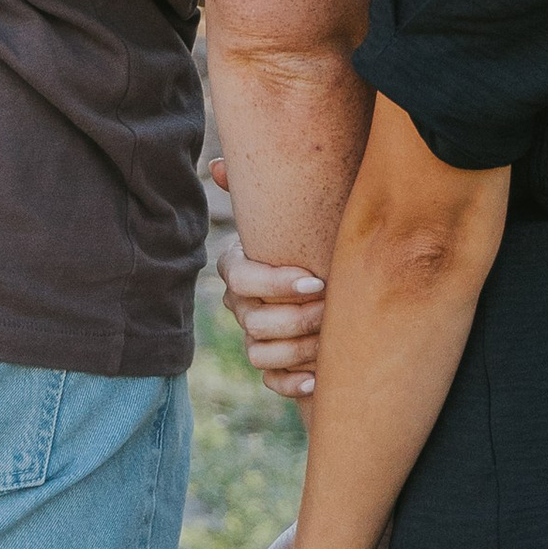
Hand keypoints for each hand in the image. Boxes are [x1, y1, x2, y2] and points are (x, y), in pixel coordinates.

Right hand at [210, 162, 327, 396]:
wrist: (327, 285)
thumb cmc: (304, 238)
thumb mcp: (288, 212)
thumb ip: (254, 186)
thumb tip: (217, 166)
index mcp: (238, 266)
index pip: (241, 278)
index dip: (275, 282)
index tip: (316, 279)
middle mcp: (241, 304)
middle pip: (254, 320)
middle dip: (296, 317)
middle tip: (331, 307)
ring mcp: (253, 336)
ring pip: (259, 353)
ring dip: (297, 349)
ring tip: (329, 339)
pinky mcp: (271, 365)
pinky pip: (270, 381)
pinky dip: (291, 382)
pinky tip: (316, 377)